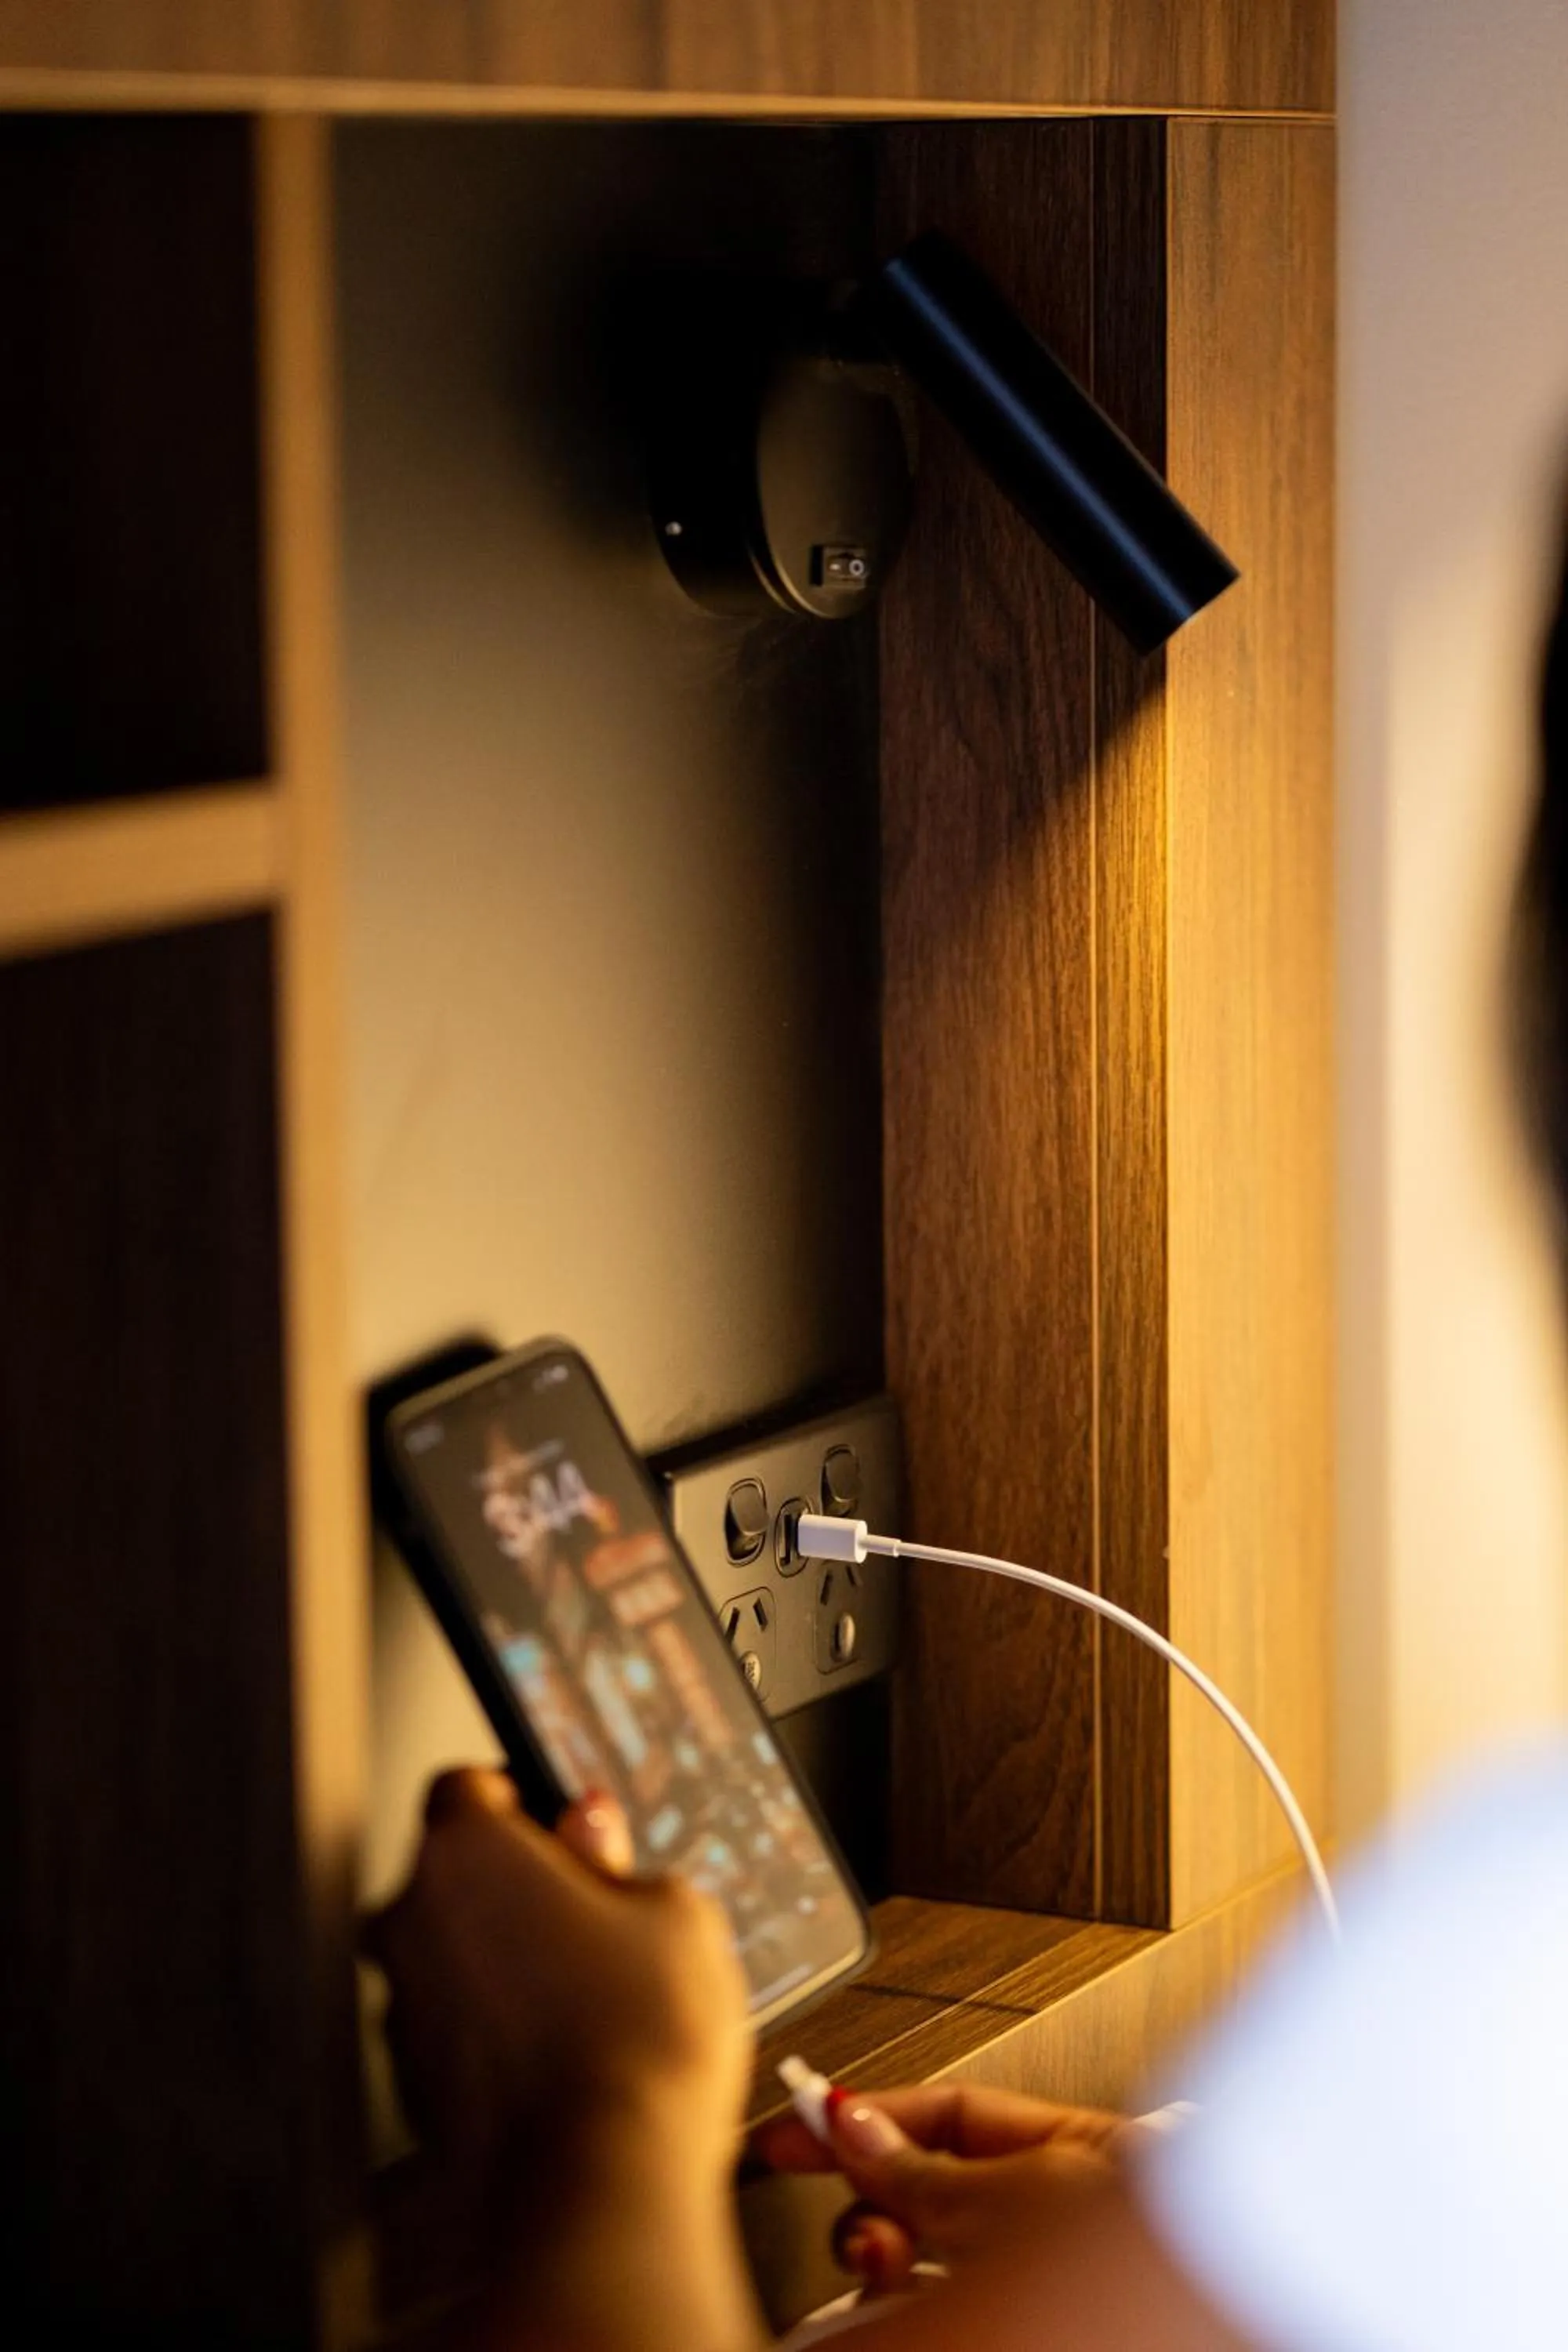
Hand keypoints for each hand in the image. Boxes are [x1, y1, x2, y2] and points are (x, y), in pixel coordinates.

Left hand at [365, 1768, 763, 2351]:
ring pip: (458, 1955)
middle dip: (522, 1887)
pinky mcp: (412, 2083)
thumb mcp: (673, 1910)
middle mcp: (412, 1919)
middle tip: (601, 1915)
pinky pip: (458, 2027)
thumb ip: (617, 1855)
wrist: (600, 2188)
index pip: (470, 1783)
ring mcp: (404, 2005)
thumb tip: (592, 1830)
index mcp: (466, 1849)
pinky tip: (571, 2053)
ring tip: (597, 1998)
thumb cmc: (637, 2042)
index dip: (525, 1795)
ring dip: (511, 1962)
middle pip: (462, 1874)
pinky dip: (501, 2030)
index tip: (567, 1820)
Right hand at [753, 2082, 1131, 2294]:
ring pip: (930, 2261)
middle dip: (876, 2209)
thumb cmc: (1147, 2232)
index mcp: (1059, 2150)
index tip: (796, 2131)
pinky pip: (944, 2301)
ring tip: (880, 2275)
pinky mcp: (1020, 2313)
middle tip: (861, 2239)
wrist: (1208, 2299)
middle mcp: (1048, 2209)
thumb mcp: (1014, 2188)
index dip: (865, 2121)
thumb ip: (926, 2166)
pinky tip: (884, 2304)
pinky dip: (909, 2302)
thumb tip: (853, 2125)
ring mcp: (1035, 2272)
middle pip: (927, 2198)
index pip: (943, 2118)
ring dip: (889, 2263)